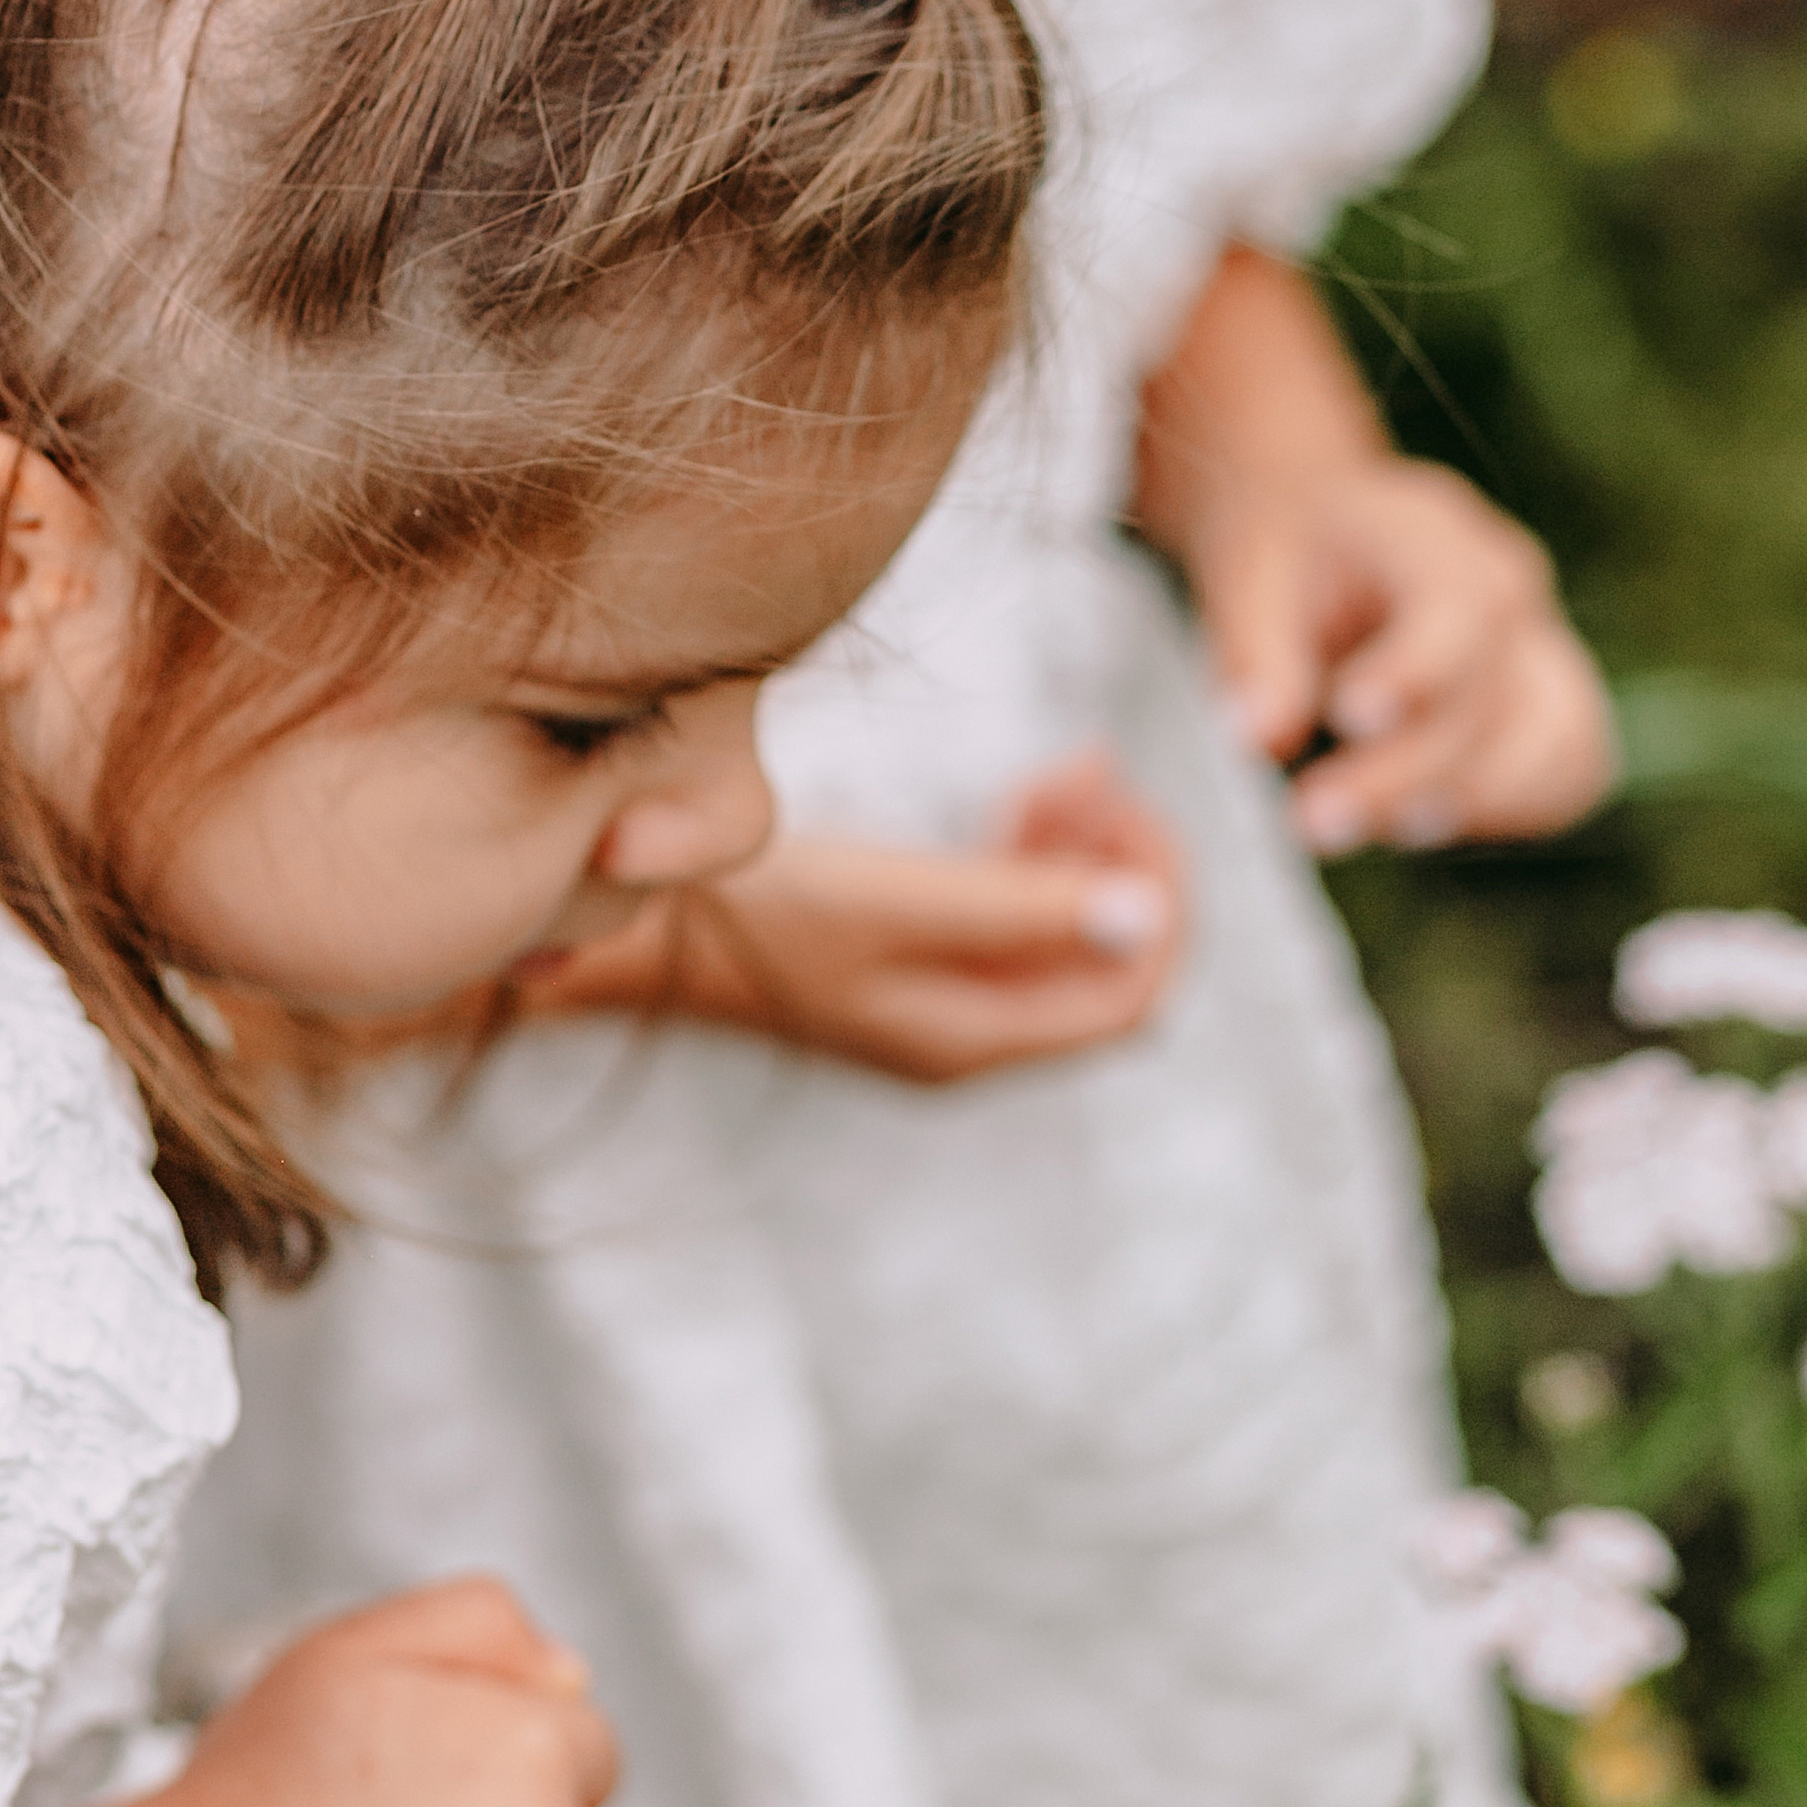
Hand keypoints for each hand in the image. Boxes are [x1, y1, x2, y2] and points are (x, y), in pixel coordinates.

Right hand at [523, 750, 1184, 1084]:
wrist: (647, 916)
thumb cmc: (764, 906)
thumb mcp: (898, 899)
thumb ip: (1024, 910)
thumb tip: (1150, 922)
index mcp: (977, 1037)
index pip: (1132, 999)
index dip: (1160, 908)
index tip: (1130, 815)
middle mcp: (973, 1032)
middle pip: (1111, 964)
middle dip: (1126, 868)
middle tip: (1094, 778)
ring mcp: (946, 997)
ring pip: (1069, 930)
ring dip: (1084, 849)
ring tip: (1066, 770)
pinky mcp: (918, 956)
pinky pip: (1017, 912)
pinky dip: (1037, 853)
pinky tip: (1028, 796)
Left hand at [1201, 456, 1613, 855]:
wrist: (1326, 526)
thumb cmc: (1289, 548)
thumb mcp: (1247, 574)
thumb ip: (1257, 654)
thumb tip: (1262, 741)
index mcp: (1439, 537)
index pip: (1464, 607)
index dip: (1418, 672)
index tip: (1348, 719)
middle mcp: (1513, 592)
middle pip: (1497, 696)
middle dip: (1407, 774)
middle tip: (1314, 822)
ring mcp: (1541, 648)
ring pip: (1560, 743)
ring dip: (1469, 804)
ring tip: (1363, 828)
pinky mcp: (1547, 703)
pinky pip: (1573, 769)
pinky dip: (1511, 810)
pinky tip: (1419, 820)